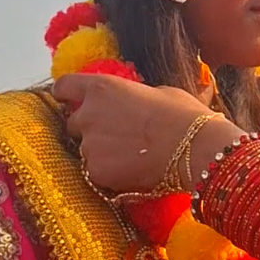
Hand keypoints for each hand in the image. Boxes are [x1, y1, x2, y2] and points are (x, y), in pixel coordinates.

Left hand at [52, 74, 238, 193]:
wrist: (195, 148)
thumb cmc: (184, 115)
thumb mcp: (158, 92)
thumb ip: (133, 96)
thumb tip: (132, 103)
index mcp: (102, 87)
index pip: (64, 86)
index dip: (66, 95)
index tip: (71, 101)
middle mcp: (88, 114)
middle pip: (74, 122)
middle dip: (89, 129)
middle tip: (116, 136)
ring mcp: (89, 144)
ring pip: (86, 150)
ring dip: (102, 153)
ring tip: (131, 157)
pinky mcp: (96, 171)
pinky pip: (96, 172)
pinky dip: (110, 173)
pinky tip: (133, 171)